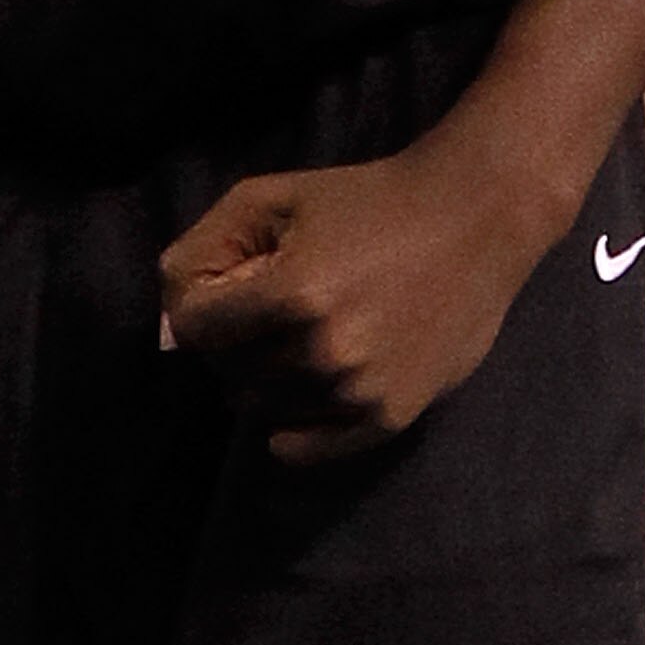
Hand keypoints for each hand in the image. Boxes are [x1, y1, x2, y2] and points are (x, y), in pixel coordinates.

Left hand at [159, 133, 547, 463]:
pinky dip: (290, 431)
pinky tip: (297, 400)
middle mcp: (322, 351)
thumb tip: (173, 312)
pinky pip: (308, 448)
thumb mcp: (274, 196)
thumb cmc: (366, 200)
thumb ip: (209, 243)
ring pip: (263, 408)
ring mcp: (358, 391)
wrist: (472, 221)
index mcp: (292, 293)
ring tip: (295, 340)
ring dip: (263, 378)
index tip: (223, 292)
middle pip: (227, 371)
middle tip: (263, 313)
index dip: (196, 307)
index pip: (193, 329)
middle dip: (231, 342)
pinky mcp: (390, 418)